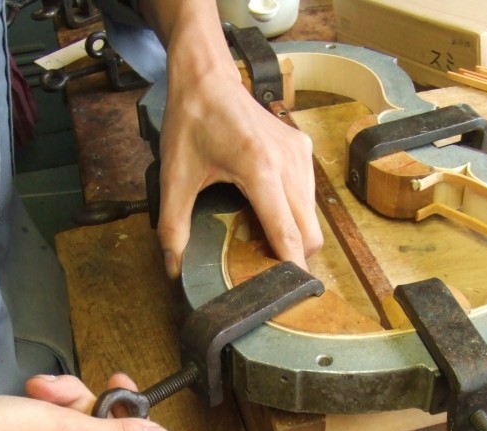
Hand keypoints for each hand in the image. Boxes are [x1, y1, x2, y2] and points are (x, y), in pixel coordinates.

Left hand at [141, 0, 323, 277]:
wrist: (207, 77)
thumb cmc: (192, 120)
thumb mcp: (175, 177)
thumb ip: (174, 227)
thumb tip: (173, 268)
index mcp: (260, 169)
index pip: (288, 234)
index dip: (292, 269)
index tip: (291, 296)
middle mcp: (288, 161)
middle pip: (310, 232)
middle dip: (294, 258)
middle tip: (268, 274)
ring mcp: (300, 153)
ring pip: (313, 216)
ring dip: (295, 235)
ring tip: (265, 246)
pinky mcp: (302, 148)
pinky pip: (309, 195)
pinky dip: (295, 213)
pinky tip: (269, 216)